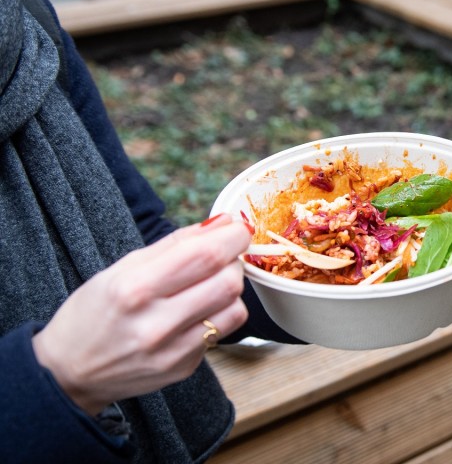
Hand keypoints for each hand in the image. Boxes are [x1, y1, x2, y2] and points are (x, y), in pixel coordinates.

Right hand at [32, 214, 250, 414]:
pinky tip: (196, 311)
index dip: (233, 237)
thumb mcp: (123, 268)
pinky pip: (222, 333)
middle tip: (221, 256)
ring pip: (235, 309)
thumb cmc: (93, 312)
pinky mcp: (184, 368)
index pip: (205, 256)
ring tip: (209, 283)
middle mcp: (155, 323)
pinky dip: (218, 314)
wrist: (70, 371)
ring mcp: (172, 352)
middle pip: (228, 282)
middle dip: (233, 261)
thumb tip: (223, 223)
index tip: (238, 229)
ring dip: (230, 289)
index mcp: (134, 289)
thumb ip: (176, 244)